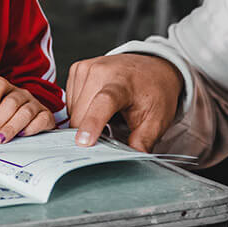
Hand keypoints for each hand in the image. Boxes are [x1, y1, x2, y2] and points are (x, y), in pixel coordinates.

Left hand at [0, 76, 55, 143]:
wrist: (22, 132)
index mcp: (3, 90)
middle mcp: (20, 94)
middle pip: (11, 102)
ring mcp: (34, 104)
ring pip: (25, 112)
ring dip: (11, 127)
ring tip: (1, 139)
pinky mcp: (45, 116)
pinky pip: (41, 120)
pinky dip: (31, 128)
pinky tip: (21, 135)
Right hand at [66, 53, 182, 151]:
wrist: (152, 67)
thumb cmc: (154, 91)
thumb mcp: (157, 119)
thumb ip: (143, 141)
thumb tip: (133, 159)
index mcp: (123, 82)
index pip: (104, 103)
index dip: (92, 123)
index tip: (83, 142)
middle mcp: (100, 71)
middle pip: (81, 114)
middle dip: (90, 132)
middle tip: (110, 132)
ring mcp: (86, 68)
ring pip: (72, 110)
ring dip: (84, 120)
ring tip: (107, 114)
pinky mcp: (77, 69)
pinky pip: (69, 101)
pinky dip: (80, 110)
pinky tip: (97, 105)